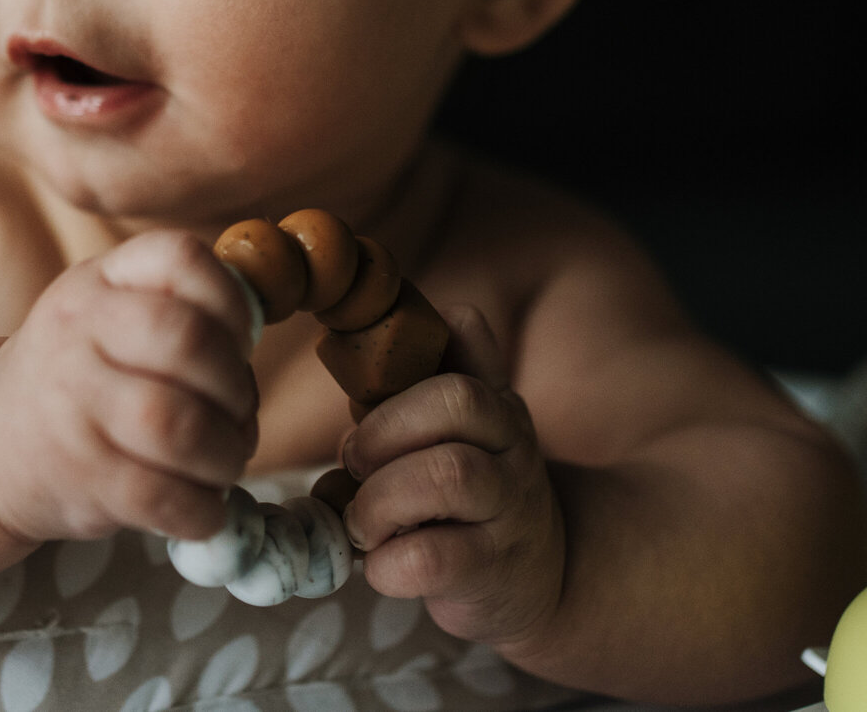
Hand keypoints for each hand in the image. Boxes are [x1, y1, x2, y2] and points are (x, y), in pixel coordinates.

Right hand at [0, 229, 259, 543]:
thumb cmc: (80, 371)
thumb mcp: (109, 311)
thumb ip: (178, 305)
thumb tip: (260, 329)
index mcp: (99, 279)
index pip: (182, 258)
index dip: (233, 301)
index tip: (242, 341)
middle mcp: (78, 331)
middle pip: (189, 341)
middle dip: (237, 386)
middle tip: (240, 413)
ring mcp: (72, 405)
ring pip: (180, 425)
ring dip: (227, 454)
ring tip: (224, 462)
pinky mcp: (76, 478)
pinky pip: (161, 497)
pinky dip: (202, 511)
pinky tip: (203, 509)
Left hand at [337, 305, 564, 650]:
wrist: (540, 578)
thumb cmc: (475, 488)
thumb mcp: (468, 424)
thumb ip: (443, 371)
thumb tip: (412, 316)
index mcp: (495, 408)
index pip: (460, 358)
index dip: (399, 379)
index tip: (360, 410)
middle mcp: (511, 451)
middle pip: (454, 405)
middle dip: (383, 430)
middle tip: (353, 462)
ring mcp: (507, 512)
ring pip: (447, 474)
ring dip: (379, 497)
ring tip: (360, 520)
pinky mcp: (490, 572)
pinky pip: (433, 558)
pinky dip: (387, 561)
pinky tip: (378, 561)